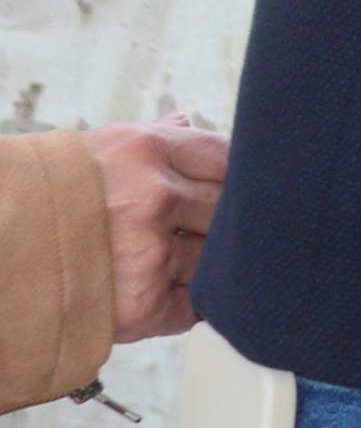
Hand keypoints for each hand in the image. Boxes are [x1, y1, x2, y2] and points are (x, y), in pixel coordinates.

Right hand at [83, 116, 227, 343]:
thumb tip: (187, 122)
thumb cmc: (44, 198)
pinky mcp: (141, 305)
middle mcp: (153, 199)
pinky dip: (194, 301)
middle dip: (232, 219)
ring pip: (220, 257)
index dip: (243, 175)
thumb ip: (151, 139)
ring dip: (214, 262)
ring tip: (188, 261)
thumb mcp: (94, 151)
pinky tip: (175, 291)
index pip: (231, 157)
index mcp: (147, 151)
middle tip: (226, 227)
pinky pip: (196, 304)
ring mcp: (149, 253)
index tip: (248, 187)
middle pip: (232, 208)